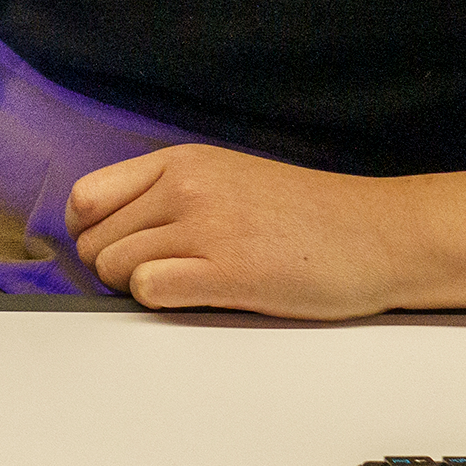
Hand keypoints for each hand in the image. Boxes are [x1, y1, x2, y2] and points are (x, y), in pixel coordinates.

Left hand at [65, 145, 465, 320]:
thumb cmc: (308, 217)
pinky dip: (161, 303)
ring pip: (114, 268)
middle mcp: (186, 187)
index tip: (115, 251)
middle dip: (113, 268)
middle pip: (94, 241)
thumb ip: (171, 194)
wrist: (377, 235)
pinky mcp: (226, 271)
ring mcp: (205, 227)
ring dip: (138, 288)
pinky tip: (201, 297)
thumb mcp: (229, 180)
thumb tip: (109, 232)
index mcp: (183, 162)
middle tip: (162, 276)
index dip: (91, 234)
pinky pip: (148, 292)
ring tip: (188, 285)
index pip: (88, 198)